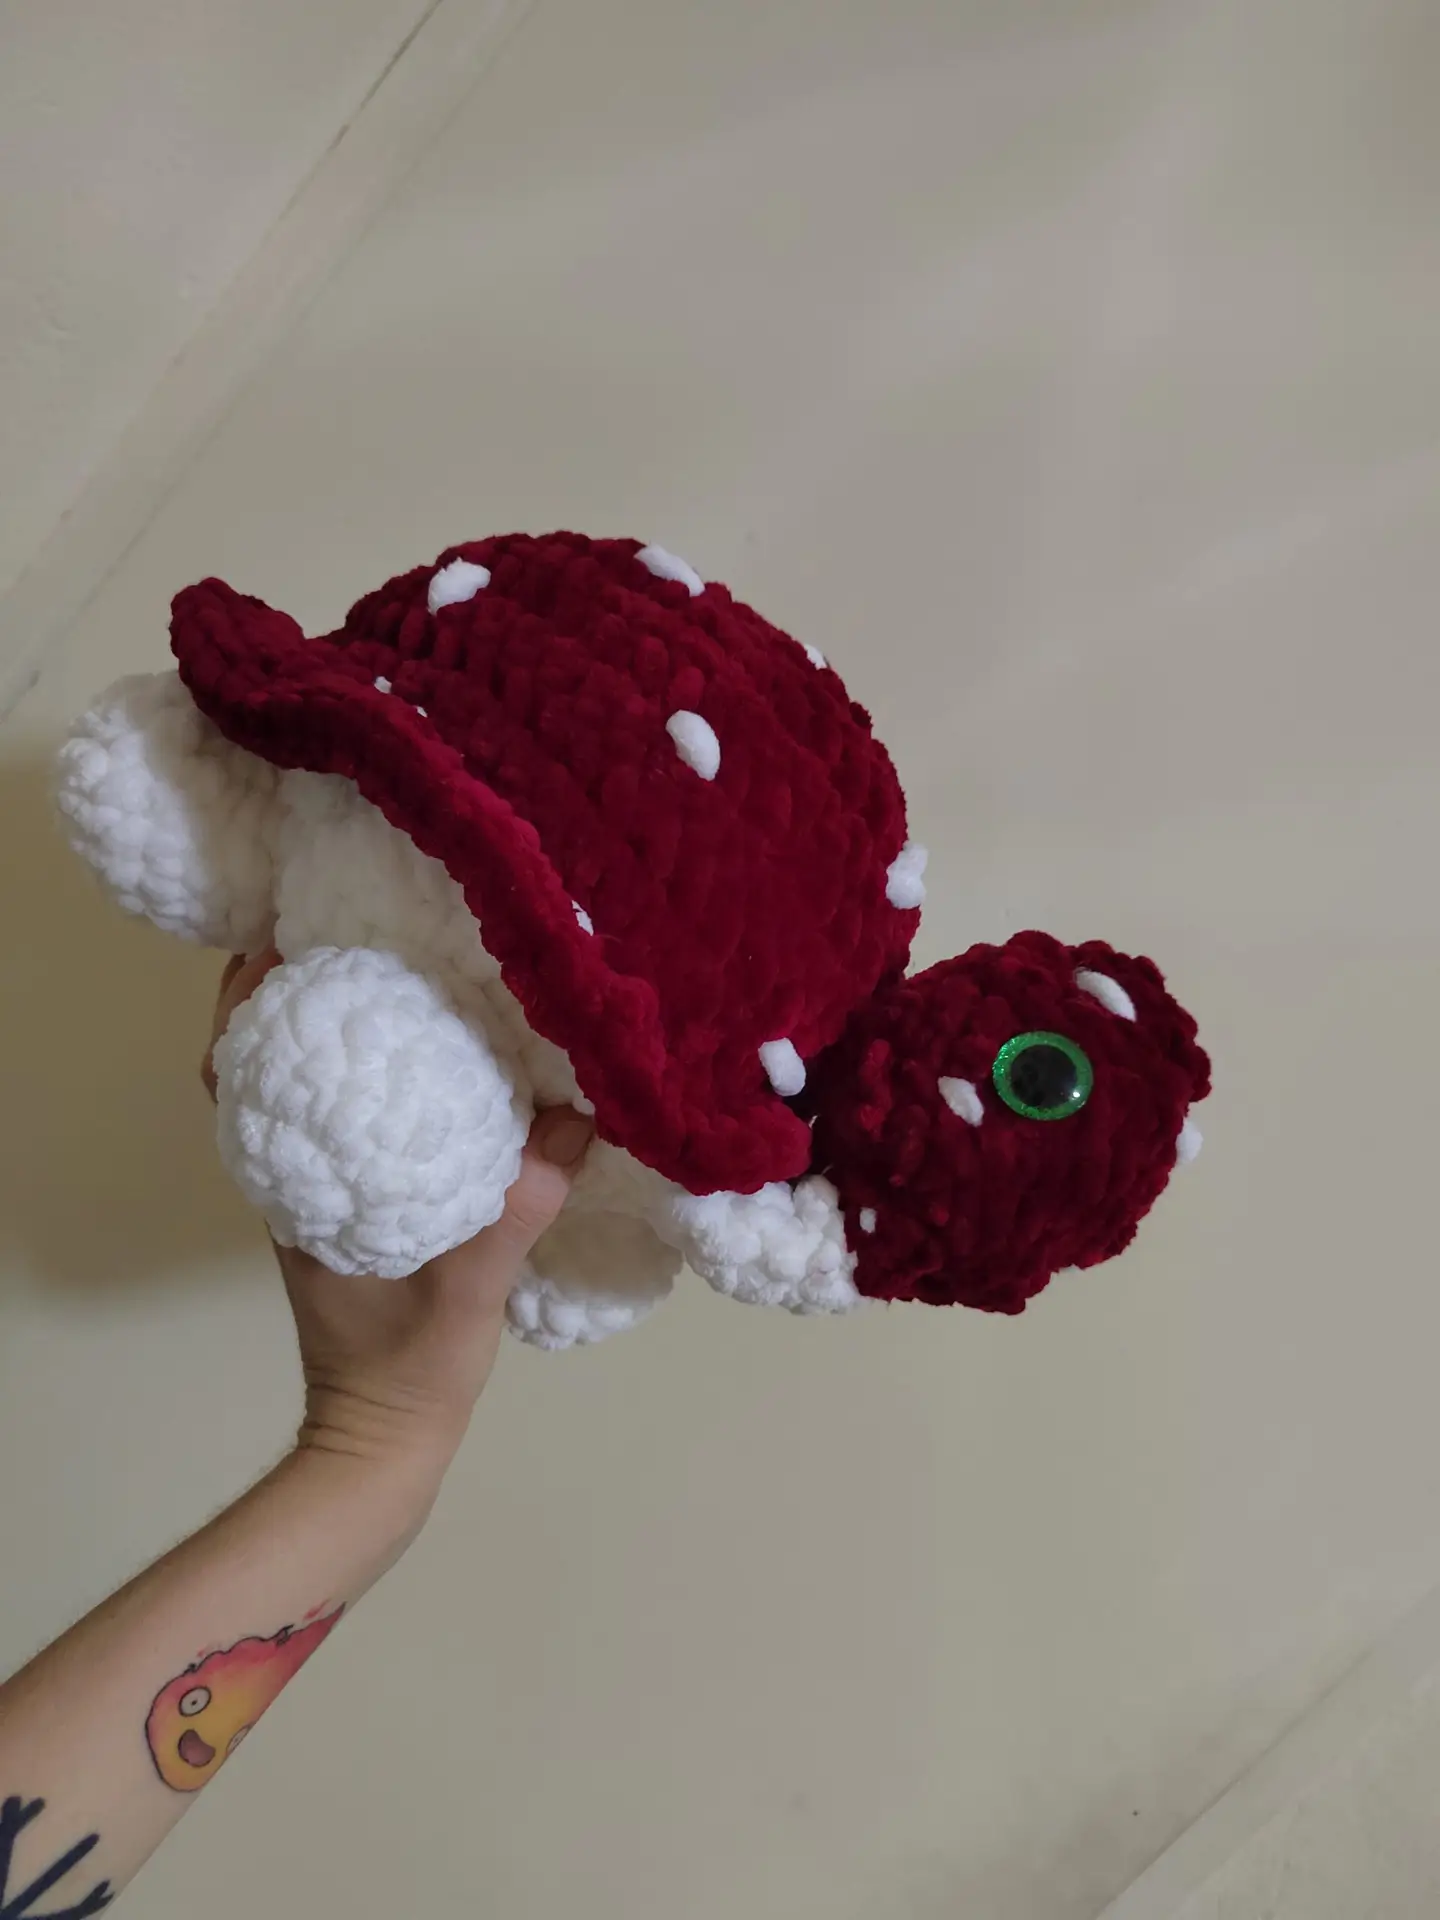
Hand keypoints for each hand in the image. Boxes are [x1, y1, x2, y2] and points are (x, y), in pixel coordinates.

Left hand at [205, 953, 591, 1470]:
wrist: (382, 1443)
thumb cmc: (407, 1369)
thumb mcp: (468, 1287)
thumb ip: (516, 1207)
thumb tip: (579, 1120)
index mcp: (297, 1182)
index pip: (238, 1068)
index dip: (248, 997)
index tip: (288, 932)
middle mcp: (294, 1174)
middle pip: (269, 1058)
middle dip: (298, 988)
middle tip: (356, 922)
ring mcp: (320, 1192)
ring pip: (307, 1085)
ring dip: (333, 1027)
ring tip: (396, 967)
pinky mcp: (352, 1210)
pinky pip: (346, 1120)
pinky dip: (371, 1075)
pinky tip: (433, 1055)